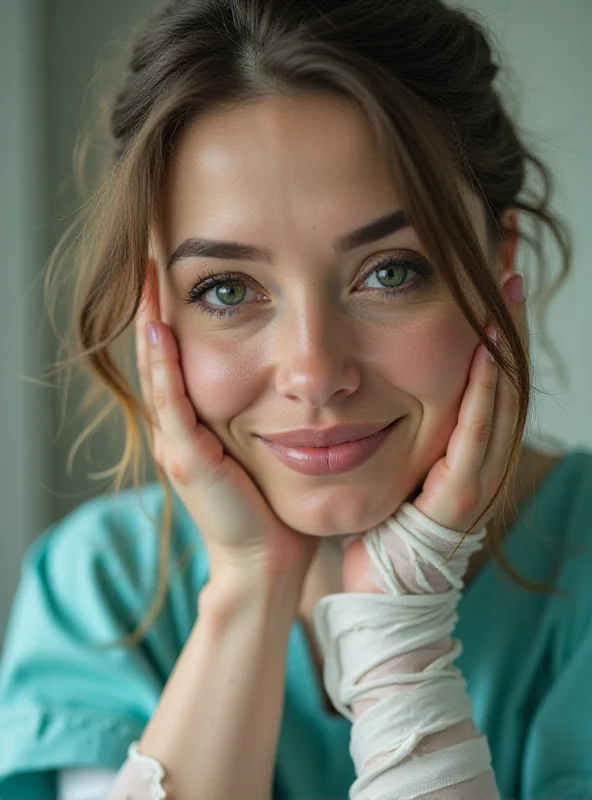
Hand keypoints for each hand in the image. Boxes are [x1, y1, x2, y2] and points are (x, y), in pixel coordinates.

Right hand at [135, 271, 318, 586]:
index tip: (172, 273)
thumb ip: (256, 410)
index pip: (174, 359)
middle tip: (150, 261)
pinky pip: (171, 404)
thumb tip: (283, 374)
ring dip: (150, 325)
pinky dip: (164, 367)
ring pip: (156, 374)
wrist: (267, 554)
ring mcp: (175, 444)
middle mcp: (175, 430)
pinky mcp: (186, 460)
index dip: (168, 316)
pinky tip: (161, 331)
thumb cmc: (270, 501)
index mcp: (191, 424)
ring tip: (148, 279)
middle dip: (152, 309)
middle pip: (157, 358)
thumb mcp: (259, 444)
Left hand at [342, 273, 527, 592]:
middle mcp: (476, 448)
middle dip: (504, 307)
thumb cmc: (380, 524)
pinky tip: (486, 346)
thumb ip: (392, 416)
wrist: (380, 592)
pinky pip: (476, 434)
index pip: (482, 362)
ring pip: (499, 392)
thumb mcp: (390, 458)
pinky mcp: (460, 496)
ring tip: (505, 278)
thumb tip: (367, 370)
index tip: (486, 258)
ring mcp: (474, 472)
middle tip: (507, 245)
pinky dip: (484, 390)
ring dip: (503, 335)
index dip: (488, 311)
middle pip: (500, 366)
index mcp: (459, 437)